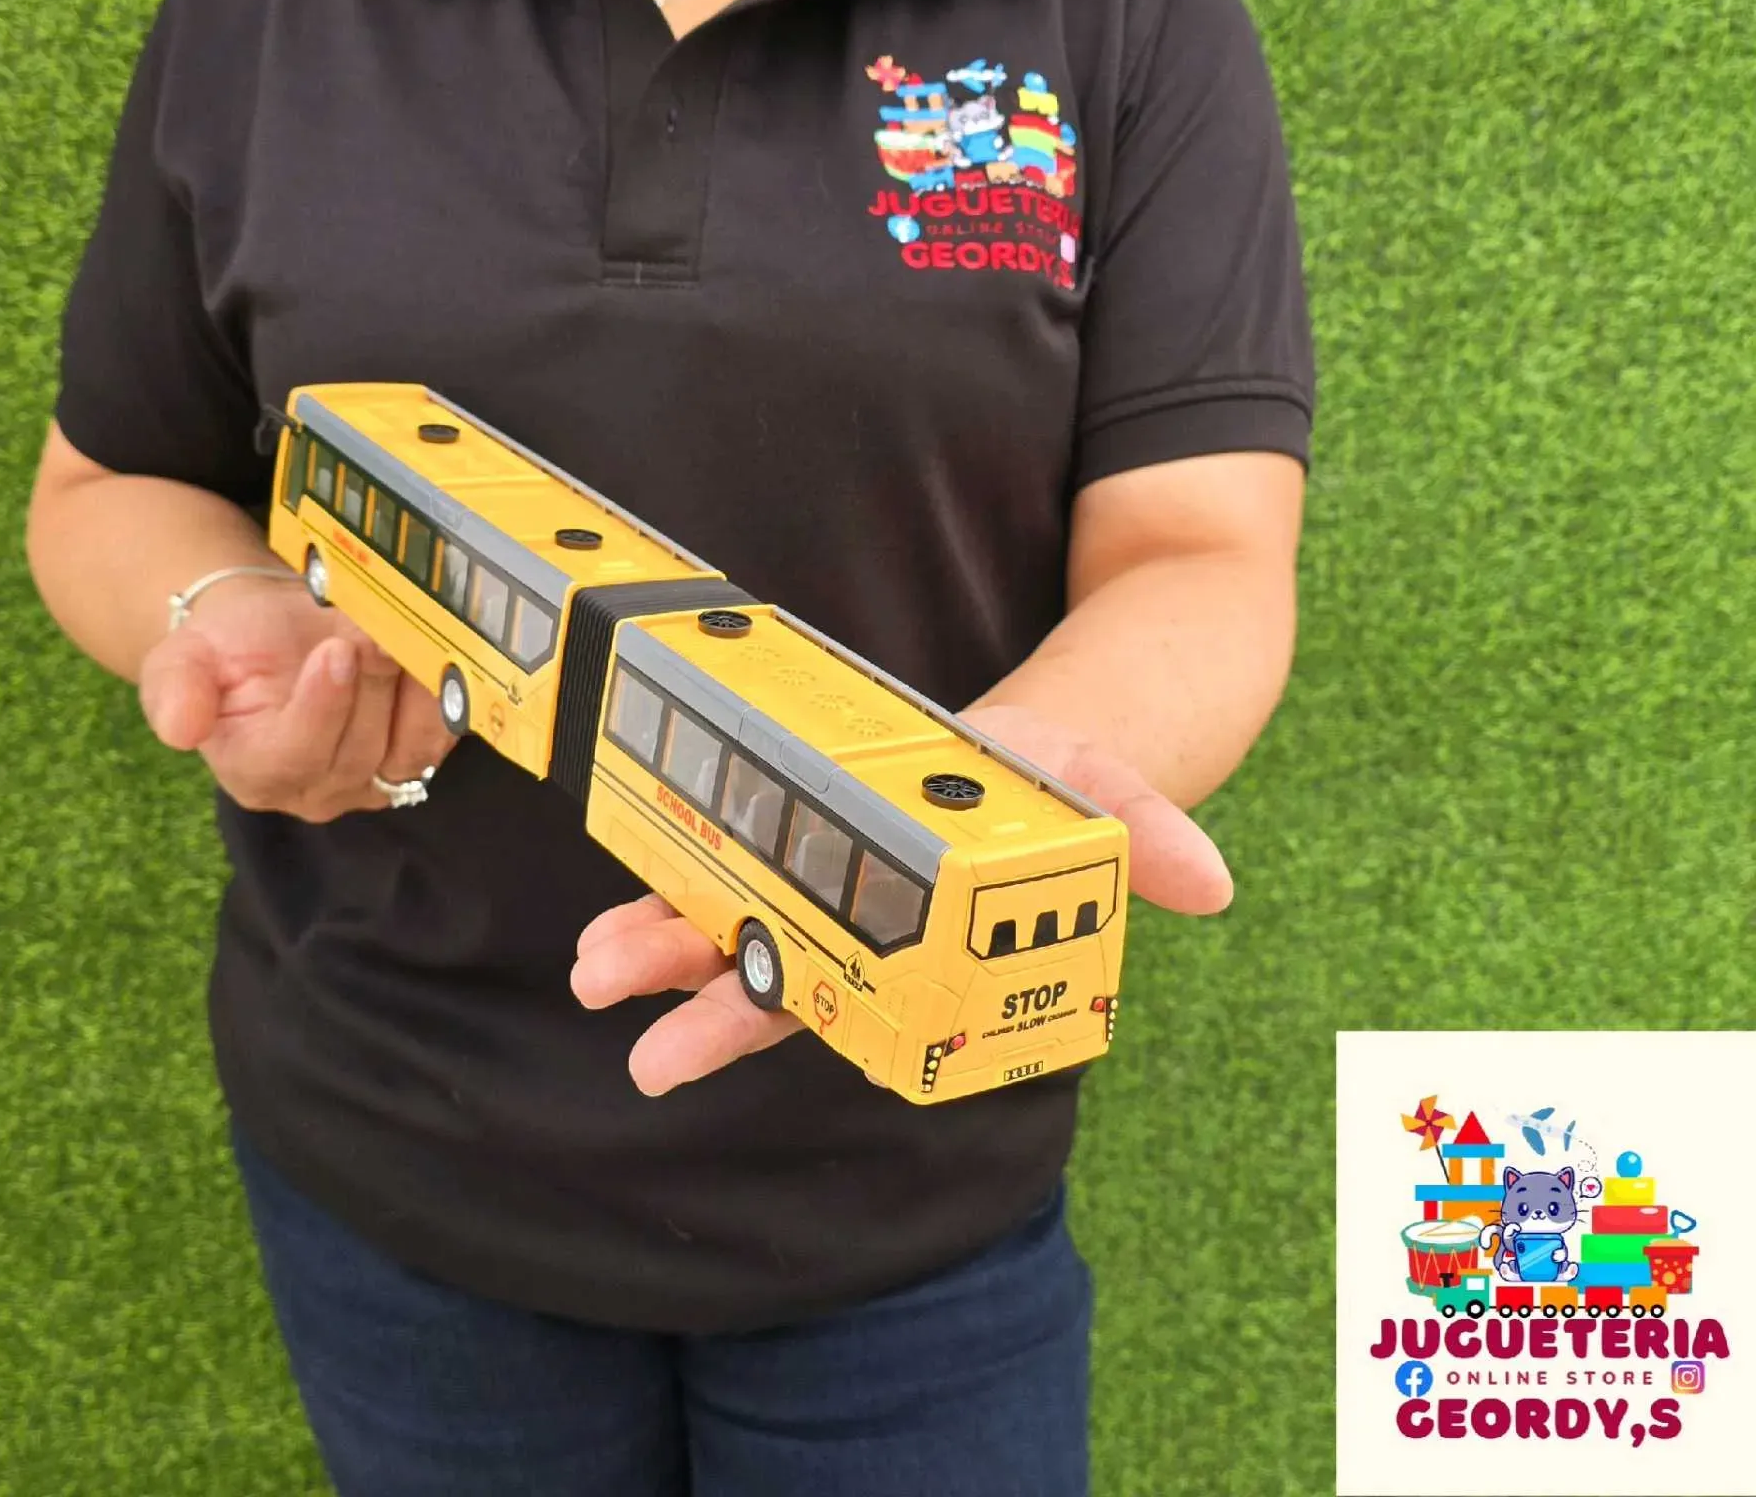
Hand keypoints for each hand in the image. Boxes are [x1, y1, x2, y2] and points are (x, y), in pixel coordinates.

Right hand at [136, 570, 455, 819]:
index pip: (295, 755)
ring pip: (406, 748)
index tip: (336, 650)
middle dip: (372, 680)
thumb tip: (178, 730)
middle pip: (358, 748)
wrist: (272, 635)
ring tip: (407, 634)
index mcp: (255, 773)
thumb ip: (174, 692)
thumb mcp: (182, 659)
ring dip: (413, 690)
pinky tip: (435, 653)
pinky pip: (438, 738)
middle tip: (376, 623)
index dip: (321, 707)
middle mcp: (316, 790)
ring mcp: (370, 781)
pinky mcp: (411, 759)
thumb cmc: (227, 648)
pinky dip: (441, 697)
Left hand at [570, 701, 1233, 1095]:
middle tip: (652, 1062)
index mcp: (928, 927)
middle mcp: (862, 918)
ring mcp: (814, 872)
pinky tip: (611, 913)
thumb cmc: (1053, 783)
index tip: (729, 1038)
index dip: (797, 1012)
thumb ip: (1147, 838)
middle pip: (781, 975)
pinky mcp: (784, 824)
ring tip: (594, 973)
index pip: (863, 988)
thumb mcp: (1103, 794)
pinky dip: (665, 884)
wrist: (1017, 746)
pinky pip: (716, 859)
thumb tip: (1214, 889)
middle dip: (714, 1015)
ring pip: (732, 923)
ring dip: (663, 948)